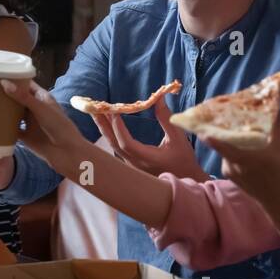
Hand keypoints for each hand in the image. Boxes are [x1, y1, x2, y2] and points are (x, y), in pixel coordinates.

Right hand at [0, 78, 86, 171]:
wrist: (67, 153)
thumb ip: (23, 97)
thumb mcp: (41, 108)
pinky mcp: (25, 137)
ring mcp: (30, 123)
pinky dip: (3, 127)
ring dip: (3, 110)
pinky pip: (11, 130)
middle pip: (17, 98)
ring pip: (13, 114)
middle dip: (5, 93)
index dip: (15, 78)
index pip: (26, 84)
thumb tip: (3, 83)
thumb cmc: (59, 127)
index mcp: (41, 98)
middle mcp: (35, 109)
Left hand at [91, 96, 207, 180]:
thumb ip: (167, 118)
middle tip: (94, 108)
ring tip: (96, 113)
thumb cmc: (184, 159)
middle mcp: (136, 164)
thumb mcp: (178, 138)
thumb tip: (158, 98)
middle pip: (114, 144)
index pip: (127, 143)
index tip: (114, 111)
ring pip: (114, 147)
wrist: (185, 179)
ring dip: (105, 129)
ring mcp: (132, 166)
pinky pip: (117, 149)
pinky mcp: (131, 165)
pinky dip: (111, 135)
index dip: (119, 128)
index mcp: (147, 158)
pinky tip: (106, 125)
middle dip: (104, 124)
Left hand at [203, 112, 279, 212]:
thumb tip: (274, 103)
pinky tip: (239, 144)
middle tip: (223, 116)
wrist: (279, 198)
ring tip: (234, 128)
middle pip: (221, 144)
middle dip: (221, 130)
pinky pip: (226, 158)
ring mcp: (229, 171)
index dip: (209, 136)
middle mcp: (232, 166)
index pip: (220, 146)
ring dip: (228, 141)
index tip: (201, 123)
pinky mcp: (229, 175)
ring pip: (224, 150)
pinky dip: (230, 150)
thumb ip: (275, 124)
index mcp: (243, 158)